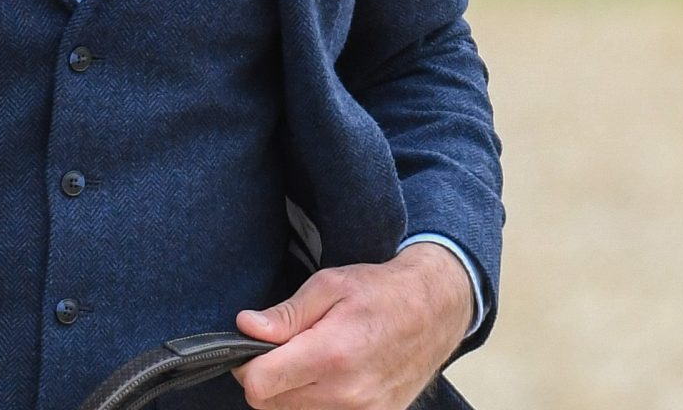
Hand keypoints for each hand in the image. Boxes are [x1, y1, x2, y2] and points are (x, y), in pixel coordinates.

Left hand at [231, 242, 472, 408]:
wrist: (436, 310)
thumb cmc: (382, 293)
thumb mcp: (328, 285)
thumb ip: (285, 314)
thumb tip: (248, 327)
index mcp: (330, 355)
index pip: (260, 384)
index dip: (246, 364)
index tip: (253, 348)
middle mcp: (347, 392)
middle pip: (272, 403)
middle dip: (268, 376)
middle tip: (286, 347)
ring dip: (292, 389)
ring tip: (313, 357)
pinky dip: (317, 398)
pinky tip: (331, 374)